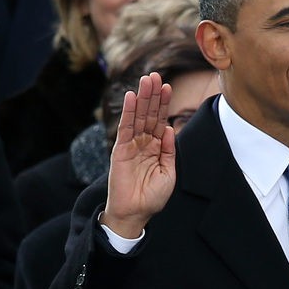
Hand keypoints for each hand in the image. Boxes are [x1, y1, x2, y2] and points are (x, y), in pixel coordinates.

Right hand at [103, 72, 176, 237]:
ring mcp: (131, 145)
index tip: (168, 86)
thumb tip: (169, 128)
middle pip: (148, 113)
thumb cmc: (152, 196)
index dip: (164, 104)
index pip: (159, 120)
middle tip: (155, 75)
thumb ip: (169, 150)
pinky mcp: (120, 150)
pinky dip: (127, 112)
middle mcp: (143, 143)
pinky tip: (130, 97)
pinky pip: (125, 128)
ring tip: (146, 79)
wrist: (135, 213)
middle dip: (152, 95)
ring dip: (142, 97)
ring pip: (137, 116)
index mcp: (156, 147)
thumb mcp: (168, 172)